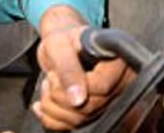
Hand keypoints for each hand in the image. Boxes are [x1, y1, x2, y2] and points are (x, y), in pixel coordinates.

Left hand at [33, 7, 134, 130]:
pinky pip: (72, 126)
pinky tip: (45, 103)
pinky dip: (51, 118)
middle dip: (59, 96)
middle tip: (51, 77)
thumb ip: (70, 70)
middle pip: (92, 107)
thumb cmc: (64, 38)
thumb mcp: (61, 47)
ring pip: (81, 120)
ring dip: (53, 107)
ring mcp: (108, 99)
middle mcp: (119, 82)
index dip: (76, 85)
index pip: (103, 87)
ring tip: (50, 86)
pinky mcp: (95, 111)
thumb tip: (78, 99)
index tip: (57, 74)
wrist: (62, 43)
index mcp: (118, 60)